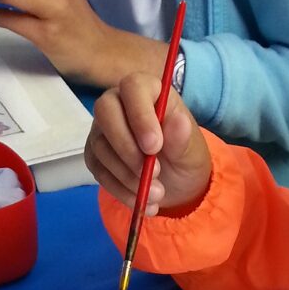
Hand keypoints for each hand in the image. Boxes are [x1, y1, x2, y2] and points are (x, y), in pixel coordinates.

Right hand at [86, 73, 211, 215]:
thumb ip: (183, 138)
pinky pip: (98, 171)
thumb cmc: (185, 156)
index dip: (140, 115)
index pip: (133, 87)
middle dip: (127, 147)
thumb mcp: (192, 151)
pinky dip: (120, 190)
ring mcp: (103, 129)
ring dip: (127, 175)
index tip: (154, 146)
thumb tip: (179, 122)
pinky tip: (142, 202)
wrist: (177, 183)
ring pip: (100, 146)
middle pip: (105, 111)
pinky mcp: (95, 156)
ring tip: (157, 194)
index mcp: (148, 91)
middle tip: (152, 173)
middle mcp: (119, 104)